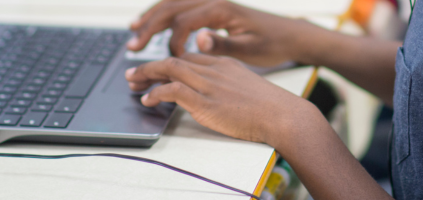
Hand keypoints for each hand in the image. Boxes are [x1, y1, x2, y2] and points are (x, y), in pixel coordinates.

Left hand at [125, 53, 324, 144]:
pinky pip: (173, 90)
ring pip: (169, 68)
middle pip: (174, 58)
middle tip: (133, 74)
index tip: (156, 70)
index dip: (168, 62)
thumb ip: (226, 84)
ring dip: (146, 75)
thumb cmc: (271, 107)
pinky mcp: (206, 101)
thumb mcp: (246, 86)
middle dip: (149, 65)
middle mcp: (214, 68)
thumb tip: (212, 95)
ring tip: (133, 83)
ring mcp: (209, 83)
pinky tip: (148, 99)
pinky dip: (156, 93)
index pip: (189, 56)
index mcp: (224, 63)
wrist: (284, 115)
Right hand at [128, 0, 324, 66]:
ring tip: (133, 31)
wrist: (289, 34)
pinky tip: (154, 23)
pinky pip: (180, 6)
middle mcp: (213, 0)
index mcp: (220, 9)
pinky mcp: (213, 7)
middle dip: (149, 26)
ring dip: (151, 17)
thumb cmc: (272, 43)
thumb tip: (197, 38)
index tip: (168, 62)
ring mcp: (212, 1)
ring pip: (172, 3)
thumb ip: (222, 44)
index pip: (183, 22)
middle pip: (171, 7)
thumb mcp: (249, 49)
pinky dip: (164, 14)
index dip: (171, 42)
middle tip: (132, 46)